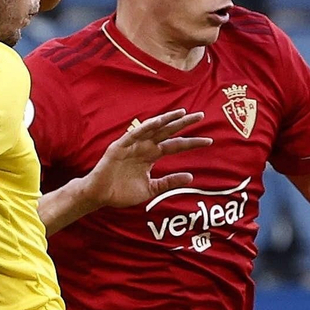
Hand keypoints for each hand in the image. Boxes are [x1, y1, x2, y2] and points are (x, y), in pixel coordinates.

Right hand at [82, 110, 211, 209]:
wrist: (100, 195)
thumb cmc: (122, 192)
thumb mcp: (151, 189)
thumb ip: (169, 182)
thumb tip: (191, 177)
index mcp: (151, 155)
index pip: (175, 145)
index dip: (191, 143)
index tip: (209, 141)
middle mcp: (144, 147)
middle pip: (168, 132)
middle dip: (184, 123)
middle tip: (201, 115)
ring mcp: (132, 145)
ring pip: (153, 128)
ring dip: (167, 120)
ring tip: (182, 113)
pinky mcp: (120, 146)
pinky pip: (134, 134)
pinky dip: (146, 128)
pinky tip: (159, 122)